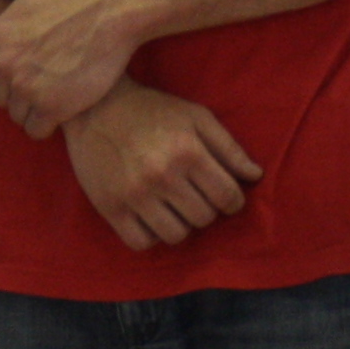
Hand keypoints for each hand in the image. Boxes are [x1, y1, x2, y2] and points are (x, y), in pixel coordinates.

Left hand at [0, 0, 144, 137]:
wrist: (112, 15)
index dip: (7, 75)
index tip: (31, 69)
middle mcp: (2, 65)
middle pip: (1, 98)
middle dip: (21, 94)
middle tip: (48, 82)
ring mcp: (24, 87)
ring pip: (17, 115)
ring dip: (35, 110)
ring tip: (58, 93)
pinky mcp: (49, 107)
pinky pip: (36, 129)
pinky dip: (49, 124)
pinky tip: (64, 109)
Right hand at [65, 80, 261, 249]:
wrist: (95, 106)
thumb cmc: (151, 110)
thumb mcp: (196, 116)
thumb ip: (228, 147)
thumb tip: (255, 176)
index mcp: (188, 152)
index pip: (227, 197)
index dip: (233, 202)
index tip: (226, 198)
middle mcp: (162, 176)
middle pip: (203, 218)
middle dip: (206, 209)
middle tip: (195, 196)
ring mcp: (134, 195)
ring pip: (176, 235)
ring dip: (181, 225)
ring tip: (174, 208)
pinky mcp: (110, 208)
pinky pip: (141, 242)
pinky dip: (151, 235)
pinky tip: (151, 218)